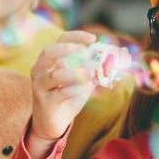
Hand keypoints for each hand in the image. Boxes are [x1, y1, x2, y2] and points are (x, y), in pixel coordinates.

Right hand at [29, 31, 97, 145]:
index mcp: (50, 59)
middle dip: (67, 49)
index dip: (76, 36)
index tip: (93, 38)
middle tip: (85, 53)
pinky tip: (86, 89)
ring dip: (76, 73)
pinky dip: (76, 89)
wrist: (52, 122)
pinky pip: (61, 93)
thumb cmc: (67, 97)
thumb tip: (117, 58)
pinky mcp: (45, 101)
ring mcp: (40, 85)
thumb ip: (94, 69)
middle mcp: (40, 69)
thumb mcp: (82, 80)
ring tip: (91, 74)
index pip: (60, 40)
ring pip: (55, 74)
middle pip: (49, 52)